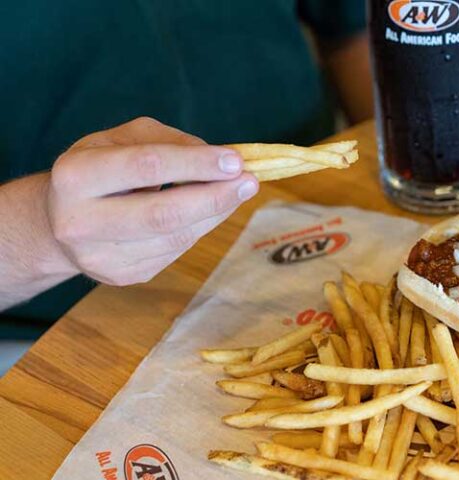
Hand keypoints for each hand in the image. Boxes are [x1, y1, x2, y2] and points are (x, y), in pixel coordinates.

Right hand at [47, 117, 258, 285]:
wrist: (61, 217)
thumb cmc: (102, 168)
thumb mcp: (124, 139)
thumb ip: (170, 141)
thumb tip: (220, 161)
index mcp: (75, 175)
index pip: (147, 166)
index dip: (196, 164)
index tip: (235, 161)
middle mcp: (78, 221)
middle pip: (163, 214)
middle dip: (215, 197)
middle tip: (250, 182)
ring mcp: (98, 256)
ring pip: (176, 237)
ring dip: (215, 213)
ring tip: (236, 192)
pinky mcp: (120, 275)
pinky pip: (174, 252)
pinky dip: (199, 228)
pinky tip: (207, 212)